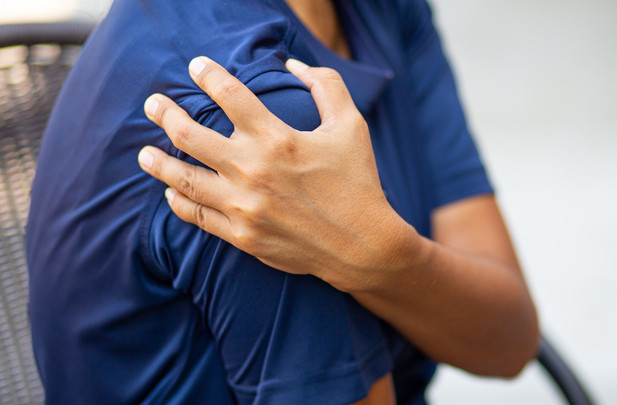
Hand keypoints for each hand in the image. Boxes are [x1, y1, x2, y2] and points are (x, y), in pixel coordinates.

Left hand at [138, 57, 423, 291]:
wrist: (363, 245)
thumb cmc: (358, 182)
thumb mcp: (352, 126)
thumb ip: (326, 86)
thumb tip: (293, 65)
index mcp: (277, 138)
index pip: (229, 94)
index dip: (208, 74)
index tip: (196, 67)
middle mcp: (253, 170)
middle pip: (189, 135)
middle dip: (165, 114)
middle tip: (154, 105)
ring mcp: (243, 206)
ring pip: (182, 178)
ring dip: (158, 162)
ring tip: (144, 153)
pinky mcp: (241, 235)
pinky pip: (196, 215)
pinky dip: (178, 201)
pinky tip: (171, 192)